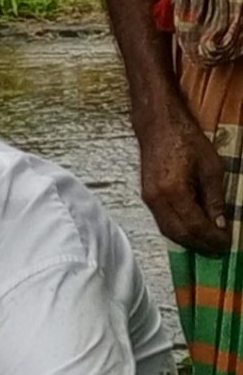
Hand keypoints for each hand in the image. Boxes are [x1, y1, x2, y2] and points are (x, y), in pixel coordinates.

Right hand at [137, 110, 229, 252]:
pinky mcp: (148, 196)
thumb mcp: (211, 168)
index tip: (227, 242)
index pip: (195, 225)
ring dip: (188, 240)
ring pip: (168, 231)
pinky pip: (162, 221)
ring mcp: (149, 199)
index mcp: (174, 192)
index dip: (212, 238)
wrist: (158, 127)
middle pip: (178, 234)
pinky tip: (191, 229)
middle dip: (200, 244)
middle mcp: (158, 200)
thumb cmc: (187, 141)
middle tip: (219, 248)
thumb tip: (221, 223)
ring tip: (207, 242)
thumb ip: (215, 198)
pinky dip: (178, 230)